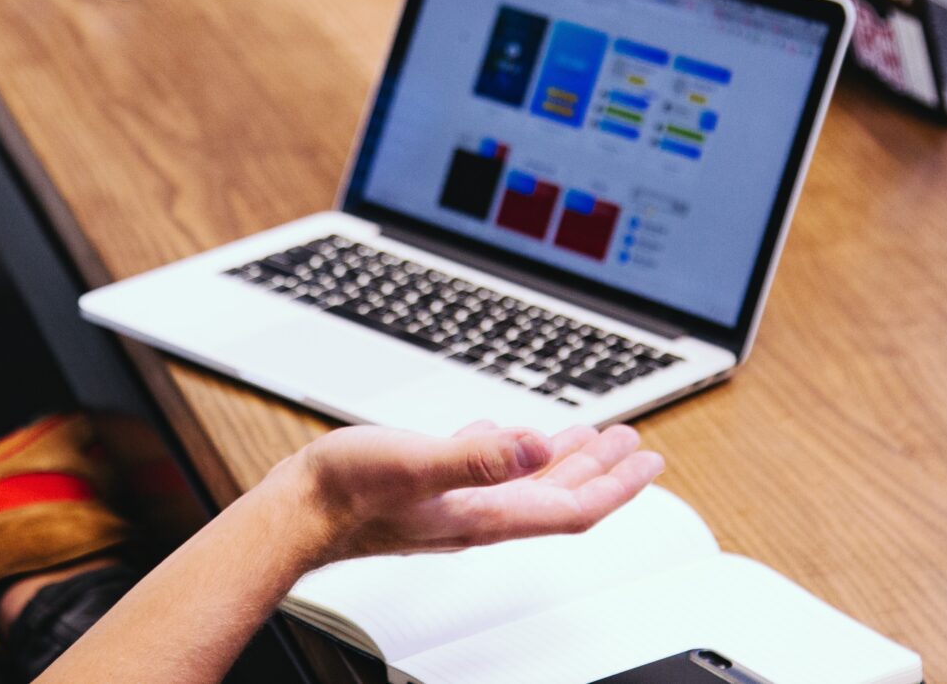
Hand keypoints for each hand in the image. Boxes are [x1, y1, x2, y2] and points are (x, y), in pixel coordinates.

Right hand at [284, 420, 664, 565]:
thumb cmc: (349, 494)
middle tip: (633, 443)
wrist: (297, 512)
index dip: (616, 486)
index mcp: (487, 512)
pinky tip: (506, 435)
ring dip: (563, 459)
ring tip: (590, 438)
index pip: (572, 507)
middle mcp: (479, 512)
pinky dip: (511, 452)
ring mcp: (455, 503)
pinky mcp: (430, 489)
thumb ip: (480, 456)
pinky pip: (487, 470)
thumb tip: (537, 443)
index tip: (649, 461)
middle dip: (601, 469)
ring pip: (526, 483)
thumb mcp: (419, 463)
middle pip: (558, 495)